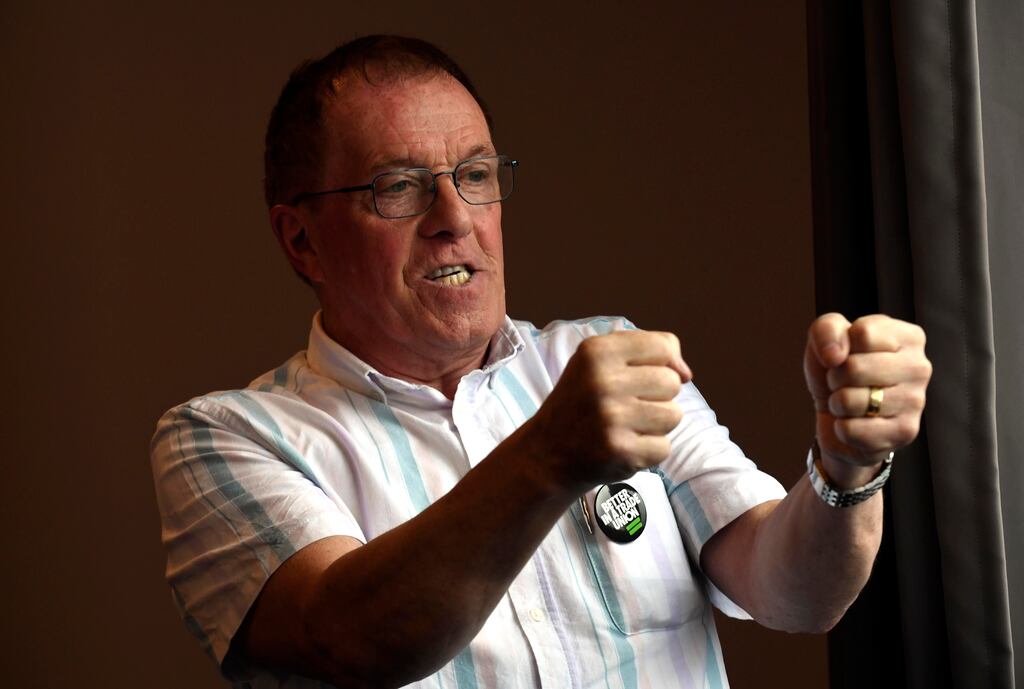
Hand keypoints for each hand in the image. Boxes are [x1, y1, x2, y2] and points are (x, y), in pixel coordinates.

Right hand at [525, 330, 690, 490]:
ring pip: (674, 416)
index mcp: (596, 352)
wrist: (547, 454)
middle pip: (671, 383)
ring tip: (626, 426)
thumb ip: (646, 349)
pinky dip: (648, 450)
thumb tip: (686, 373)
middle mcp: (602, 382)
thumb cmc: (582, 402)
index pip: (664, 347)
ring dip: (655, 424)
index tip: (646, 377)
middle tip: (626, 406)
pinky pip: (664, 447)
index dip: (665, 363)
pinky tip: (623, 446)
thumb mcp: (598, 361)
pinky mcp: (620, 452)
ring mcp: (611, 418)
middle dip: (657, 396)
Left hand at [803, 313, 931, 483]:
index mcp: (908, 337)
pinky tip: (856, 423)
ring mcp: (915, 402)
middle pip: (854, 368)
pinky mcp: (904, 433)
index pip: (863, 334)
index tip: (846, 356)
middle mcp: (919, 367)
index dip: (840, 347)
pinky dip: (841, 429)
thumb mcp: (825, 339)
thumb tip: (834, 355)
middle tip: (844, 383)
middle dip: (834, 378)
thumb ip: (826, 329)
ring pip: (850, 400)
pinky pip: (851, 430)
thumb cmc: (837, 371)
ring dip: (838, 403)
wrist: (837, 416)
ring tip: (850, 402)